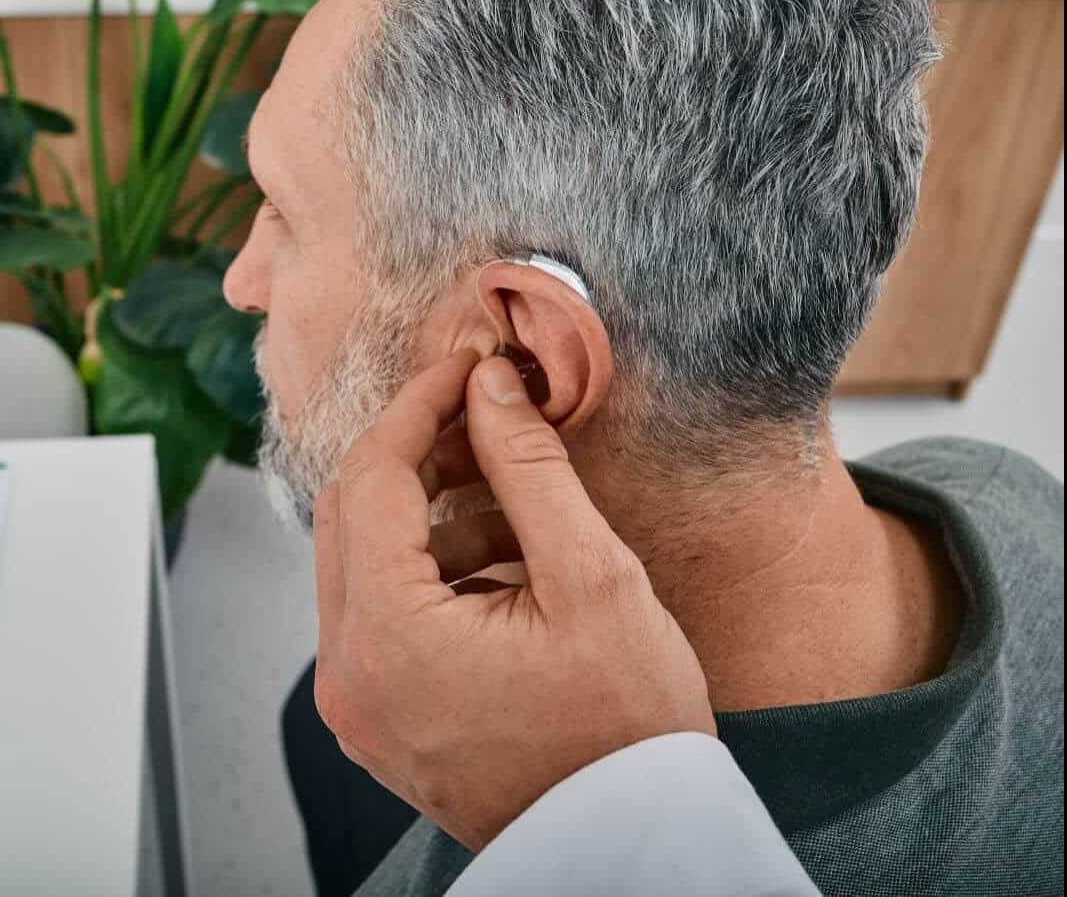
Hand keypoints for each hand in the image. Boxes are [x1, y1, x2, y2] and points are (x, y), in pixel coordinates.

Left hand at [312, 347, 716, 851]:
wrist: (633, 840)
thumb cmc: (625, 725)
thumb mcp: (591, 577)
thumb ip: (529, 467)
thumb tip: (489, 386)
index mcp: (387, 638)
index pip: (373, 477)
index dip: (419, 404)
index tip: (467, 364)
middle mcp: (349, 674)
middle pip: (355, 514)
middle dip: (421, 450)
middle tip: (488, 415)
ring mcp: (360, 701)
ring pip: (368, 560)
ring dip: (433, 510)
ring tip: (516, 495)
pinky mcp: (383, 713)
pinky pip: (386, 609)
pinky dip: (435, 566)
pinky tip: (506, 557)